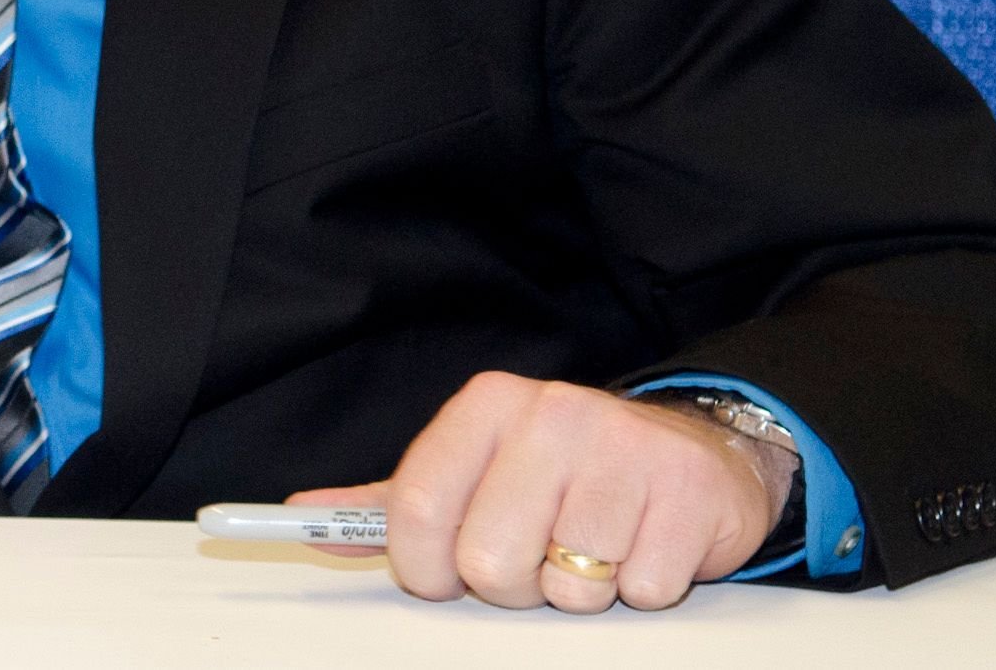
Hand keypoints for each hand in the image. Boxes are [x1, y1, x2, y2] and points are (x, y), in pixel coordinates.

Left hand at [286, 372, 796, 612]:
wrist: (692, 451)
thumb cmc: (566, 471)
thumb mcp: (476, 470)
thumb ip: (392, 499)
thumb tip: (303, 517)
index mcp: (488, 406)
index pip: (417, 506)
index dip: (422, 566)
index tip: (441, 578)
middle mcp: (553, 415)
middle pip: (489, 559)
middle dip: (508, 584)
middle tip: (534, 559)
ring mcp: (624, 450)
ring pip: (568, 586)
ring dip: (578, 589)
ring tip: (593, 547)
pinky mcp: (687, 493)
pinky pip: (640, 589)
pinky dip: (641, 588)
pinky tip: (643, 546)